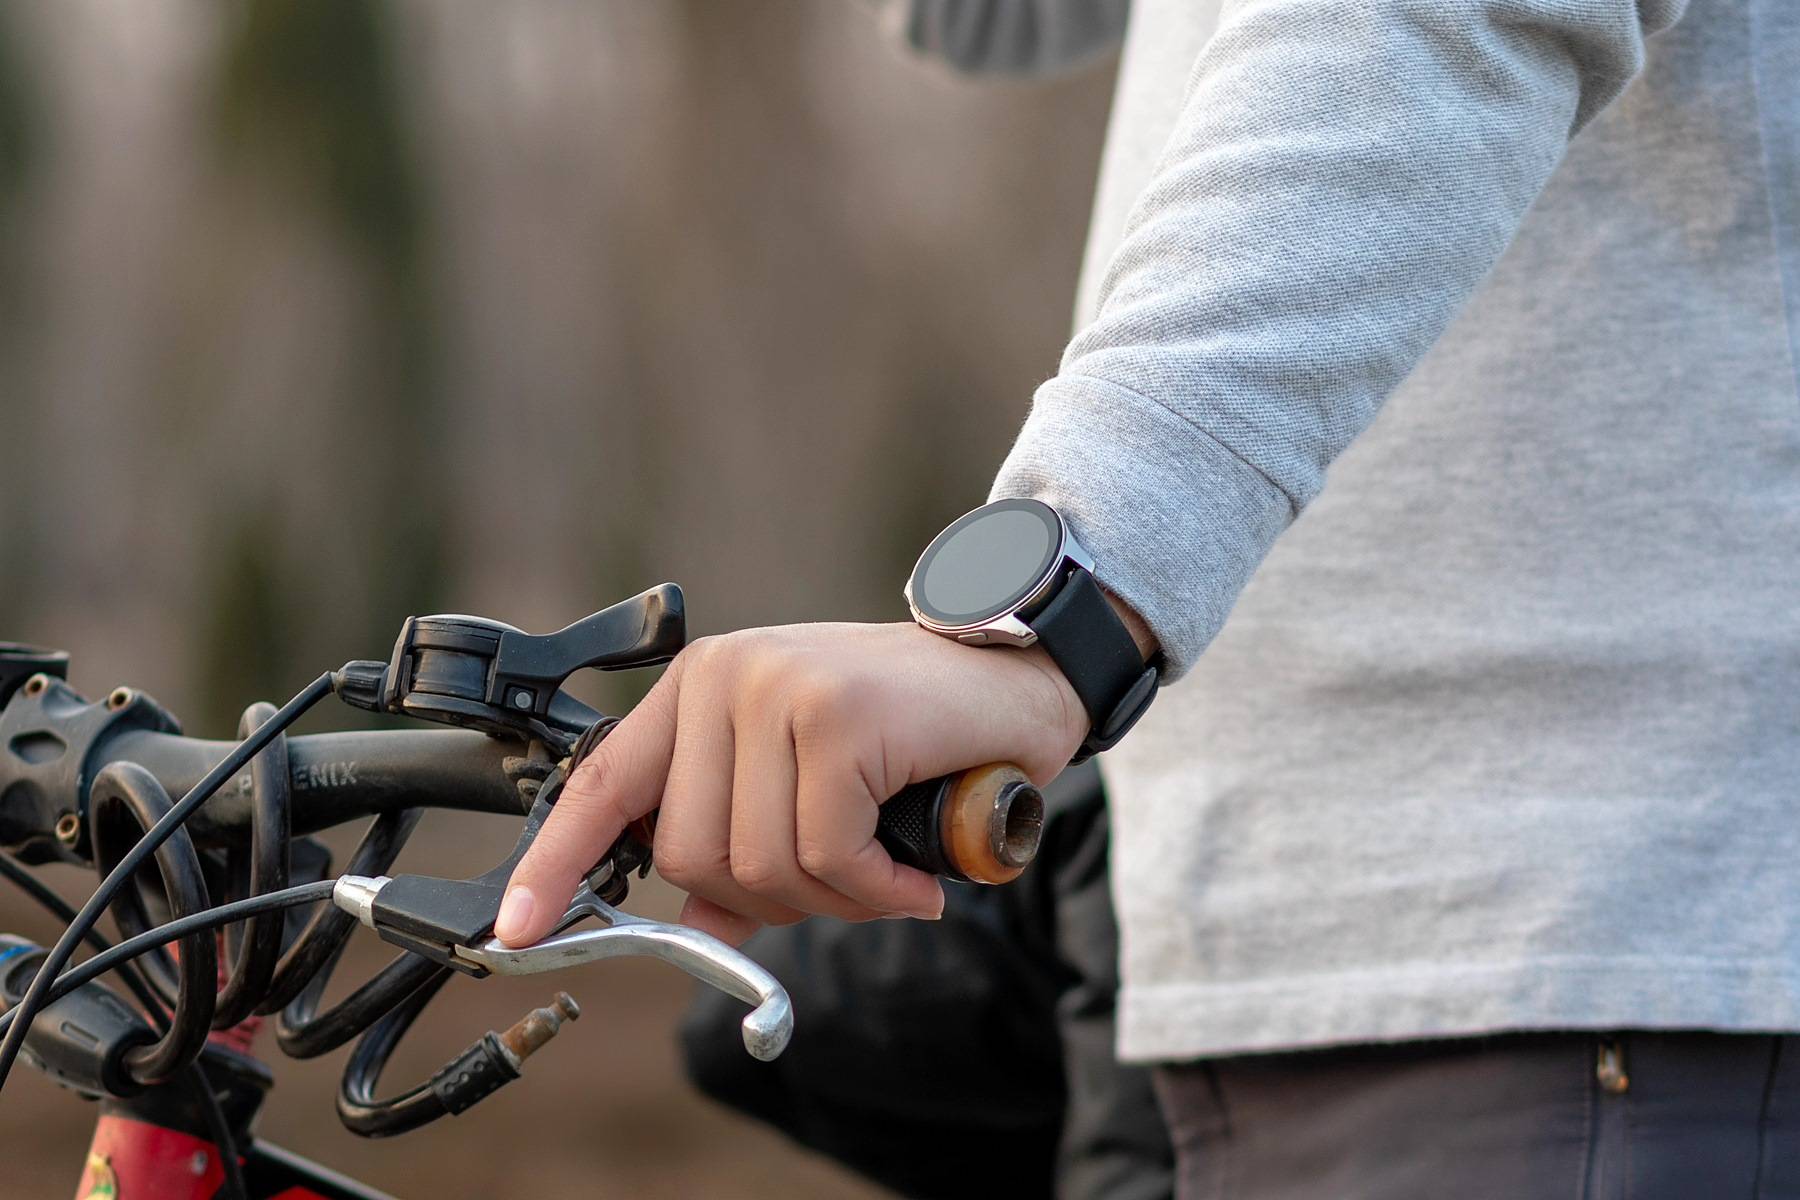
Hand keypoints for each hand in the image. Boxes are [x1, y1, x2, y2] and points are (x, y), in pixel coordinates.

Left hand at [495, 622, 1085, 945]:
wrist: (1018, 676)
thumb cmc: (915, 735)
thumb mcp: (810, 788)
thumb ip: (744, 844)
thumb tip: (695, 922)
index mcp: (698, 689)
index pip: (604, 785)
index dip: (555, 864)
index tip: (518, 930)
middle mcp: (722, 679)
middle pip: (693, 859)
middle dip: (771, 901)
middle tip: (846, 880)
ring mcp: (774, 690)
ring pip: (757, 867)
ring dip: (834, 899)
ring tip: (887, 868)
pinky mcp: (833, 717)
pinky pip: (824, 856)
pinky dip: (874, 889)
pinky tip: (912, 875)